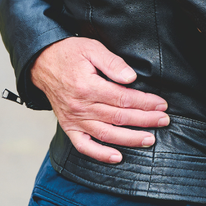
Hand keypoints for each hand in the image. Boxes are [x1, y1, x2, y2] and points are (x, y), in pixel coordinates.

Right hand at [30, 37, 168, 163]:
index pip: (123, 98)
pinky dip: (100, 154)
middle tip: (164, 120)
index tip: (161, 104)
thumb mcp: (92, 49)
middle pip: (119, 117)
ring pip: (106, 134)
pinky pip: (84, 146)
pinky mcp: (68, 127)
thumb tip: (131, 77)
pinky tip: (117, 157)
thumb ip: (113, 63)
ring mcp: (74, 119)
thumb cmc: (69, 54)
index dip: (145, 103)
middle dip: (145, 120)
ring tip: (149, 140)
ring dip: (130, 139)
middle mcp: (81, 107)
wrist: (42, 64)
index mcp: (88, 87)